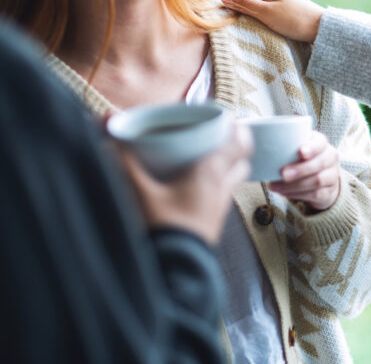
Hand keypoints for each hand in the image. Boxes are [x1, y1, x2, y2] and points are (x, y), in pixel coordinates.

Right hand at [117, 125, 251, 244]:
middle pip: (241, 161)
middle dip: (232, 147)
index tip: (229, 118)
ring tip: (204, 159)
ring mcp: (220, 208)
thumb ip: (123, 163)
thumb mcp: (139, 192)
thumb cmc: (162, 229)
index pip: (239, 144)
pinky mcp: (213, 224)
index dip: (238, 129)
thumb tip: (107, 138)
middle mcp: (222, 189)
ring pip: (233, 180)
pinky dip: (215, 186)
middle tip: (215, 136)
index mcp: (212, 173)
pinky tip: (193, 188)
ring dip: (225, 167)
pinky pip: (221, 197)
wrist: (174, 273)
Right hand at [220, 0, 324, 42]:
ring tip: (232, 16)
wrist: (320, 28)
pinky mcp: (287, 5)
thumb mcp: (266, 13)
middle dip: (233, 0)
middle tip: (219, 11)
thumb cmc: (294, 21)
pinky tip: (252, 17)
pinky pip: (265, 4)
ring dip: (244, 6)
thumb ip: (246, 4)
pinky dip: (255, 10)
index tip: (212, 4)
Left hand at [269, 131, 339, 210]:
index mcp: (322, 143)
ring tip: (276, 186)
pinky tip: (283, 192)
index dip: (311, 148)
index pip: (320, 143)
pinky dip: (297, 194)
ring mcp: (332, 175)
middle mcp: (330, 157)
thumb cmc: (302, 160)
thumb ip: (287, 147)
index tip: (300, 151)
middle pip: (318, 163)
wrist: (322, 179)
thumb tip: (263, 150)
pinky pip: (315, 194)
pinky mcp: (329, 191)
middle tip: (283, 174)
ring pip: (317, 180)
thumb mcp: (297, 149)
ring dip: (294, 185)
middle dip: (300, 169)